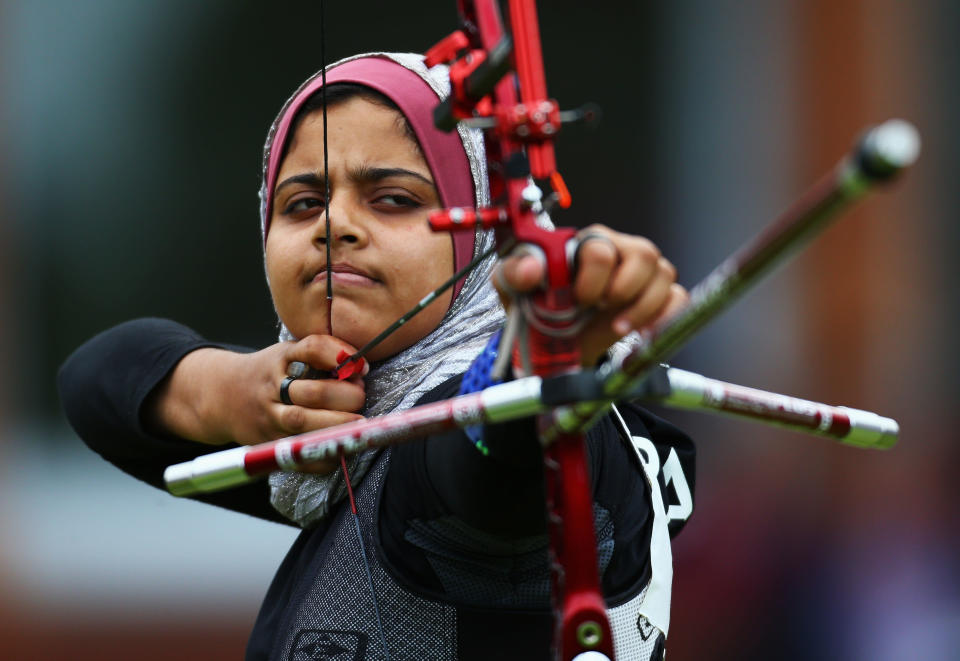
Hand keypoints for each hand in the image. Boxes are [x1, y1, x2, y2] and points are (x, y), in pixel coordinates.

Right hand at [147, 335, 366, 470]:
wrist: (223, 395)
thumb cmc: (270, 372)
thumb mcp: (289, 353)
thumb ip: (322, 355)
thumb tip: (360, 368)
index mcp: (281, 359)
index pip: (312, 349)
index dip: (339, 356)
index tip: (362, 366)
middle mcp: (273, 388)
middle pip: (312, 393)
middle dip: (344, 397)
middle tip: (360, 398)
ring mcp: (269, 418)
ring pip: (303, 424)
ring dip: (337, 425)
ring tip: (359, 425)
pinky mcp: (268, 443)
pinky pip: (298, 454)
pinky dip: (323, 455)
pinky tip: (341, 447)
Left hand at [493, 224, 688, 364]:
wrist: (553, 342)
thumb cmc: (537, 304)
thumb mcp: (512, 287)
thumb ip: (514, 272)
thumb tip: (531, 269)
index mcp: (586, 243)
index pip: (602, 248)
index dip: (592, 278)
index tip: (578, 300)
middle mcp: (619, 252)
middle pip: (643, 253)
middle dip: (623, 288)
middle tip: (601, 308)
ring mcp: (641, 276)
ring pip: (664, 274)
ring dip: (644, 306)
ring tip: (619, 328)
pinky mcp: (656, 299)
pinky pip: (678, 298)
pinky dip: (666, 316)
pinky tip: (644, 333)